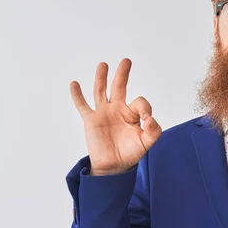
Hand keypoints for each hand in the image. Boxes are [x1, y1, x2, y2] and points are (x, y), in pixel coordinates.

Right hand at [70, 58, 161, 174]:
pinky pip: (82, 105)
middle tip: (126, 61)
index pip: (140, 102)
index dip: (145, 108)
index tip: (146, 120)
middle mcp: (117, 109)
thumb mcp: (147, 142)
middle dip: (122, 74)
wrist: (114, 166)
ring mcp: (103, 113)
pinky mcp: (91, 120)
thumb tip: (149, 119)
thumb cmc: (130, 152)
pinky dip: (77, 95)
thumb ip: (153, 130)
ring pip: (100, 91)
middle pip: (119, 87)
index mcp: (132, 113)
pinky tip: (74, 84)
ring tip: (103, 64)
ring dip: (101, 78)